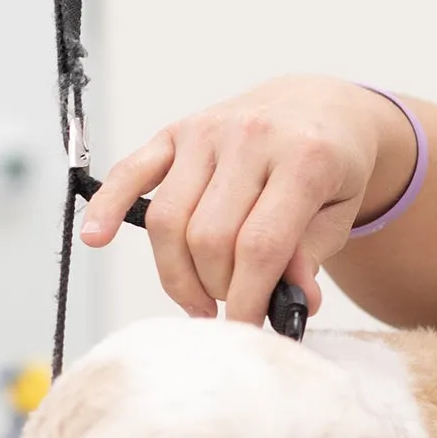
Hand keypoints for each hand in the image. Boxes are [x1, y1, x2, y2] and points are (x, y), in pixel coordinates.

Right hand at [79, 76, 416, 325]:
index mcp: (304, 159)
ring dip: (179, 273)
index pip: (261, 245)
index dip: (250, 297)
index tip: (249, 329)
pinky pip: (131, 172)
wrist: (320, 108)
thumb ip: (312, 255)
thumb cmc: (333, 168)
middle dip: (218, 287)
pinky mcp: (175, 131)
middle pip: (210, 237)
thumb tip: (294, 303)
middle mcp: (250, 138)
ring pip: (170, 219)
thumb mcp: (340, 212)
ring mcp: (207, 131)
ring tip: (200, 297)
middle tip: (233, 305)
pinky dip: (108, 206)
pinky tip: (96, 238)